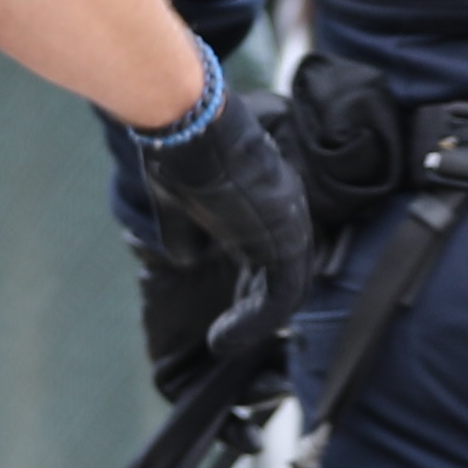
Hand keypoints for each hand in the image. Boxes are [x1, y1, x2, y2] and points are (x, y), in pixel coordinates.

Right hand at [132, 77, 316, 359]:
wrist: (192, 125)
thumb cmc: (181, 150)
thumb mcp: (178, 199)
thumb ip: (186, 230)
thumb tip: (184, 259)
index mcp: (268, 197)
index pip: (274, 247)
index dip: (255, 279)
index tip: (234, 302)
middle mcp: (286, 211)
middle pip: (285, 270)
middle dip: (257, 303)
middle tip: (230, 331)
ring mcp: (289, 226)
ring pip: (287, 289)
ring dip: (255, 323)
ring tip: (223, 341)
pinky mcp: (284, 242)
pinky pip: (281, 298)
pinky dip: (254, 324)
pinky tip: (224, 338)